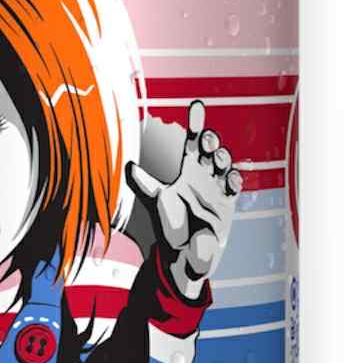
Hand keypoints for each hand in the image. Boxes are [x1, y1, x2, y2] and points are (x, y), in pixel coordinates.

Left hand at [126, 99, 245, 299]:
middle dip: (211, 141)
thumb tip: (128, 165)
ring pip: (223, 166)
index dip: (195, 123)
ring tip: (218, 156)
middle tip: (206, 139)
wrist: (181, 257)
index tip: (197, 105)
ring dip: (223, 158)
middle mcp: (203, 177)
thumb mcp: (155, 202)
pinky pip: (233, 188)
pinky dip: (234, 180)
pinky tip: (231, 178)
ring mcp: (216, 190)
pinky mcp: (226, 206)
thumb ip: (144, 183)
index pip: (192, 142)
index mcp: (186, 171)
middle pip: (210, 150)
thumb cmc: (168, 227)